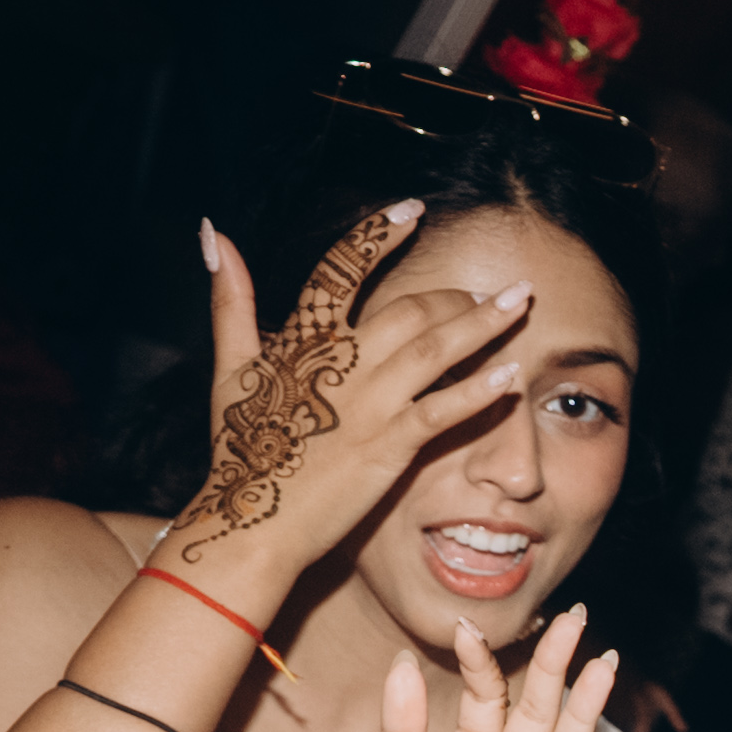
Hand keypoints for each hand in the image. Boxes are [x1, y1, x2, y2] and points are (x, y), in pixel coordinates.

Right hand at [164, 203, 531, 588]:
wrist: (250, 521)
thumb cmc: (240, 448)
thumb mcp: (229, 366)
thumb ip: (230, 299)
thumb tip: (213, 233)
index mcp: (303, 340)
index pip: (342, 268)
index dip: (378, 234)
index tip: (412, 210)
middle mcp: (341, 363)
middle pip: (410, 308)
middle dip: (456, 295)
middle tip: (490, 291)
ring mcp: (369, 404)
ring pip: (436, 349)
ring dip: (483, 323)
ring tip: (518, 304)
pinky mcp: (390, 446)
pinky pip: (445, 409)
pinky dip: (480, 391)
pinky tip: (511, 378)